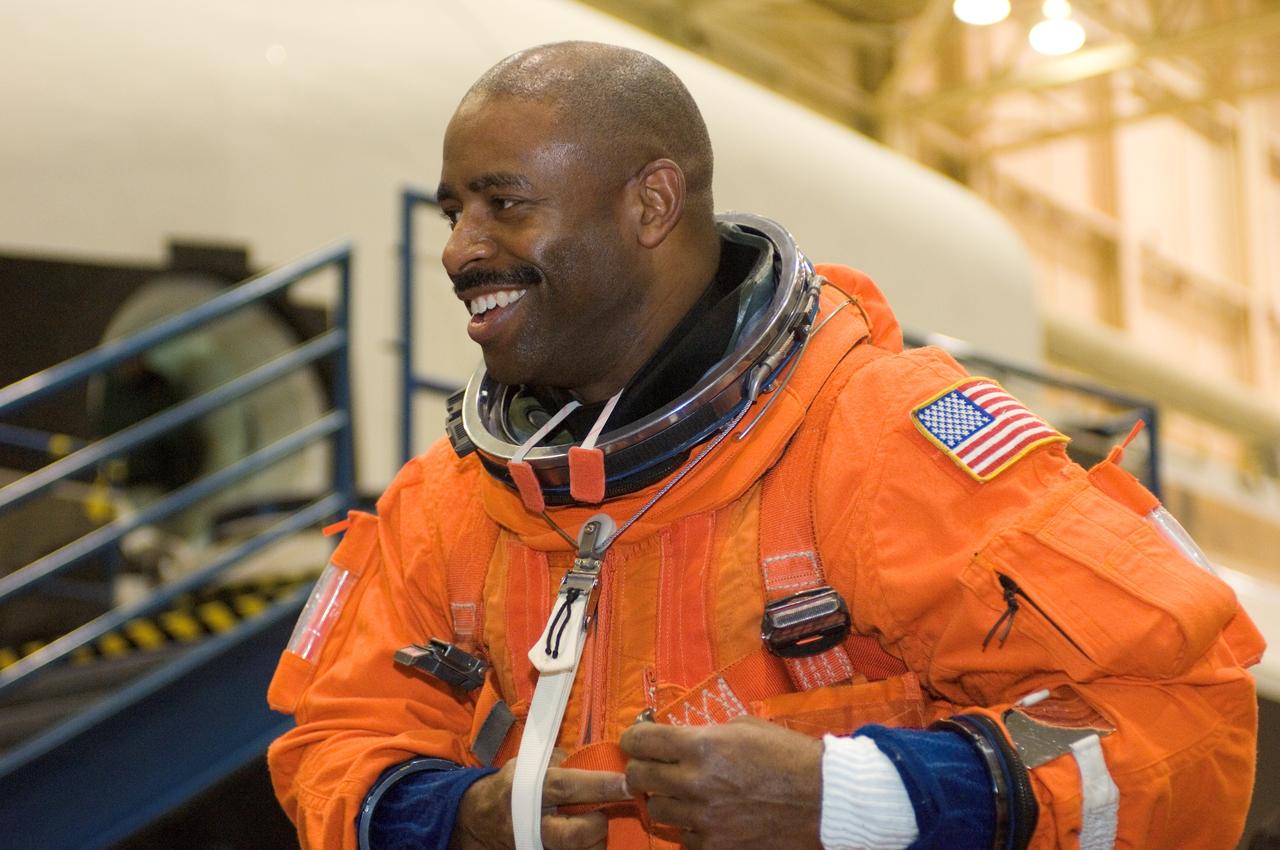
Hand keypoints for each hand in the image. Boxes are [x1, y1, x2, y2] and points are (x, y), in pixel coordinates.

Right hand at [450, 750, 629, 849]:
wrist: (481, 820)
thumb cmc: (512, 785)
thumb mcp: (529, 763)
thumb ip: (562, 760)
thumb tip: (598, 757)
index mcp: (530, 790)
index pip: (567, 788)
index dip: (599, 786)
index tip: (626, 783)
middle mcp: (533, 823)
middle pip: (574, 835)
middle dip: (597, 825)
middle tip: (603, 813)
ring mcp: (535, 846)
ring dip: (595, 842)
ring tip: (594, 826)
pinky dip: (586, 849)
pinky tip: (587, 838)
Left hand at [619, 715, 823, 849]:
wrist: (823, 798)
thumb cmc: (788, 755)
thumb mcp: (744, 726)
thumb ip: (706, 733)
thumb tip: (679, 739)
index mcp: (701, 746)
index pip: (641, 741)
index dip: (634, 738)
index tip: (638, 740)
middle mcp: (695, 783)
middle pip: (638, 777)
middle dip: (642, 768)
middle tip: (653, 766)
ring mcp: (703, 819)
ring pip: (656, 811)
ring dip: (664, 800)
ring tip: (683, 793)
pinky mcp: (716, 846)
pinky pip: (683, 839)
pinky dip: (688, 828)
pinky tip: (704, 817)